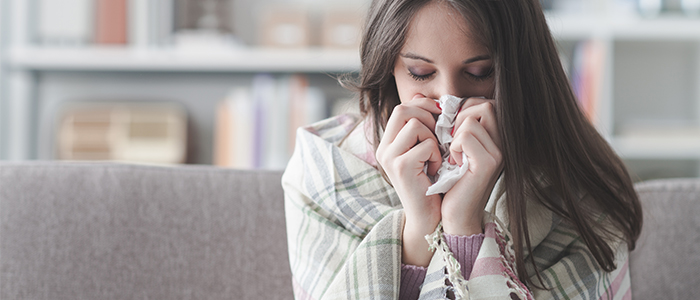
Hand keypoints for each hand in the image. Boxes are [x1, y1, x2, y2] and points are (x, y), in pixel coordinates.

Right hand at [375, 94, 441, 265]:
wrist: (429, 217)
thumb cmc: (432, 183)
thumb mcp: (425, 150)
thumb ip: (423, 127)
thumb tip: (425, 98)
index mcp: (388, 142)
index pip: (402, 107)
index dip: (424, 106)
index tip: (440, 117)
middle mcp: (384, 148)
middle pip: (404, 109)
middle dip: (428, 117)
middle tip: (440, 136)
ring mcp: (389, 157)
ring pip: (416, 124)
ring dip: (433, 138)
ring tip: (435, 157)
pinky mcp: (400, 167)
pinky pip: (426, 144)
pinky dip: (437, 155)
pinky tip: (436, 170)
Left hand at [441, 97, 502, 235]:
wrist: (454, 215)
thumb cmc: (449, 182)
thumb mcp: (449, 148)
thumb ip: (448, 124)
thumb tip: (420, 96)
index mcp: (496, 138)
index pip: (484, 103)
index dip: (462, 110)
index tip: (450, 132)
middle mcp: (503, 143)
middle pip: (484, 104)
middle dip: (460, 118)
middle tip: (450, 141)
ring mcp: (499, 152)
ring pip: (472, 118)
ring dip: (454, 135)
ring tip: (453, 155)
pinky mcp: (489, 163)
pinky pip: (467, 135)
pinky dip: (454, 147)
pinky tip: (453, 163)